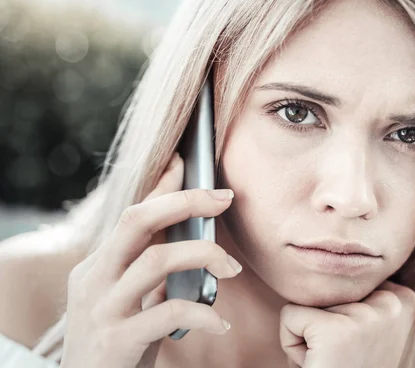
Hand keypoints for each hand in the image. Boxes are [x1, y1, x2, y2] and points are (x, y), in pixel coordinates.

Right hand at [60, 152, 242, 367]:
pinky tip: (218, 322)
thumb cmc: (116, 340)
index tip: (189, 161)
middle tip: (223, 199)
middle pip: (136, 220)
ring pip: (156, 260)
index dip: (163, 185)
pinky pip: (167, 313)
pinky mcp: (116, 339)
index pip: (133, 212)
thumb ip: (151, 266)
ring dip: (203, 255)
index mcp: (99, 264)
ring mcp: (102, 307)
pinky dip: (201, 313)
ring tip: (231, 267)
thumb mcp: (130, 297)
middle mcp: (95, 278)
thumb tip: (189, 232)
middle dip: (184, 202)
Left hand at [280, 281, 414, 367]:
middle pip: (329, 285)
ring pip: (308, 300)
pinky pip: (289, 317)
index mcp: (404, 298)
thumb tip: (333, 251)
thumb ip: (359, 294)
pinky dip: (291, 344)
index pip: (347, 277)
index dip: (339, 313)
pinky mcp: (336, 331)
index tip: (355, 343)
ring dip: (309, 335)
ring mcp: (367, 316)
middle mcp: (393, 303)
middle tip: (340, 355)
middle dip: (323, 321)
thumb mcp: (365, 324)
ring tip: (330, 359)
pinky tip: (317, 363)